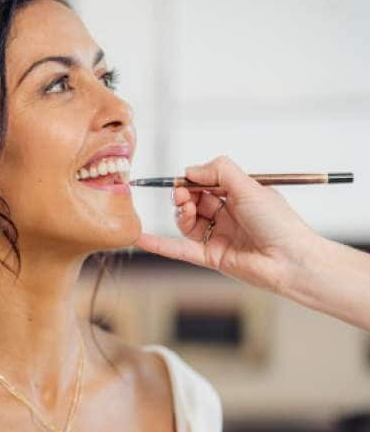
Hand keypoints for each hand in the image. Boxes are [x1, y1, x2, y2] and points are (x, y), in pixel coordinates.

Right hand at [135, 156, 319, 294]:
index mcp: (241, 196)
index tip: (183, 180)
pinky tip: (141, 238)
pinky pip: (180, 249)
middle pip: (195, 201)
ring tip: (185, 211)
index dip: (193, 180)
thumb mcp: (250, 187)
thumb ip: (220, 172)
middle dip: (185, 196)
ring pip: (188, 223)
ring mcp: (219, 236)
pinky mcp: (211, 257)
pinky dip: (159, 244)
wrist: (290, 260)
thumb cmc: (279, 223)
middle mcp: (229, 216)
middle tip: (182, 195)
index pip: (208, 183)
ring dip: (180, 214)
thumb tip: (190, 170)